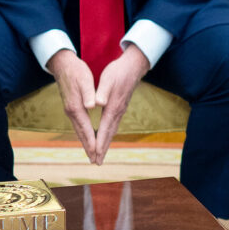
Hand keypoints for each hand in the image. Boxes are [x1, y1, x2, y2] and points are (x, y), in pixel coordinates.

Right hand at [47, 49, 98, 161]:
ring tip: (92, 154)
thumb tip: (92, 106)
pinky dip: (84, 134)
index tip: (98, 153)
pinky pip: (79, 126)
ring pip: (79, 131)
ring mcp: (70, 111)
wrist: (62, 65)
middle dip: (89, 148)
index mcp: (76, 107)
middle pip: (81, 134)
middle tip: (96, 162)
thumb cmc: (76, 71)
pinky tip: (88, 137)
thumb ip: (88, 94)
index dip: (93, 142)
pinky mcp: (71, 108)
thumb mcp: (84, 80)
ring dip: (86, 143)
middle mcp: (71, 112)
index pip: (86, 129)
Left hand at [91, 45, 149, 163]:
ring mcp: (120, 110)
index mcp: (112, 107)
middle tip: (97, 163)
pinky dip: (108, 134)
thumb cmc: (118, 72)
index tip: (95, 154)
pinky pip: (113, 125)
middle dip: (103, 149)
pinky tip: (106, 137)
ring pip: (112, 131)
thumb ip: (101, 92)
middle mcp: (117, 112)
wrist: (133, 66)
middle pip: (109, 134)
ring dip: (106, 144)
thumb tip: (97, 103)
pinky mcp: (121, 107)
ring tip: (100, 155)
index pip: (104, 129)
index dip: (99, 142)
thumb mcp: (107, 80)